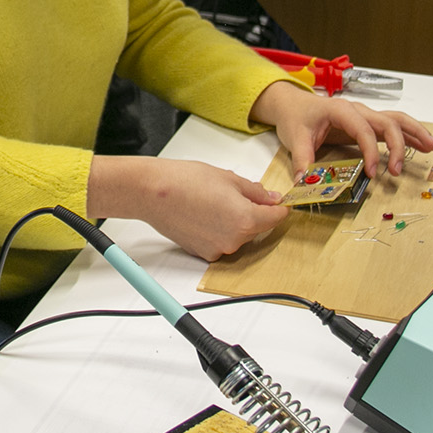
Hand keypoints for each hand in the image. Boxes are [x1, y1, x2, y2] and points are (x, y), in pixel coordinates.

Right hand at [89, 155, 288, 260]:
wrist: (153, 192)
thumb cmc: (186, 180)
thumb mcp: (229, 178)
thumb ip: (255, 192)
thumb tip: (271, 199)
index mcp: (246, 220)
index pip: (276, 218)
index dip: (279, 208)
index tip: (279, 202)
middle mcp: (235, 240)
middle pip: (257, 228)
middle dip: (254, 213)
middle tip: (237, 193)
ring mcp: (219, 249)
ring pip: (239, 236)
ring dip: (236, 222)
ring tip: (215, 201)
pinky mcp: (203, 253)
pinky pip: (222, 242)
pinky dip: (219, 230)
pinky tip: (205, 213)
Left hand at [251, 80, 432, 179]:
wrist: (293, 103)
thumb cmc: (296, 117)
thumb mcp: (296, 138)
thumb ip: (302, 161)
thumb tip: (305, 182)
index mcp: (341, 110)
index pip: (363, 130)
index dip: (370, 152)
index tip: (373, 173)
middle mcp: (357, 110)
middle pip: (387, 122)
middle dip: (397, 145)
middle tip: (397, 170)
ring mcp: (364, 115)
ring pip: (395, 119)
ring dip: (414, 132)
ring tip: (432, 147)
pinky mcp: (366, 123)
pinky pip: (392, 125)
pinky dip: (409, 134)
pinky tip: (421, 145)